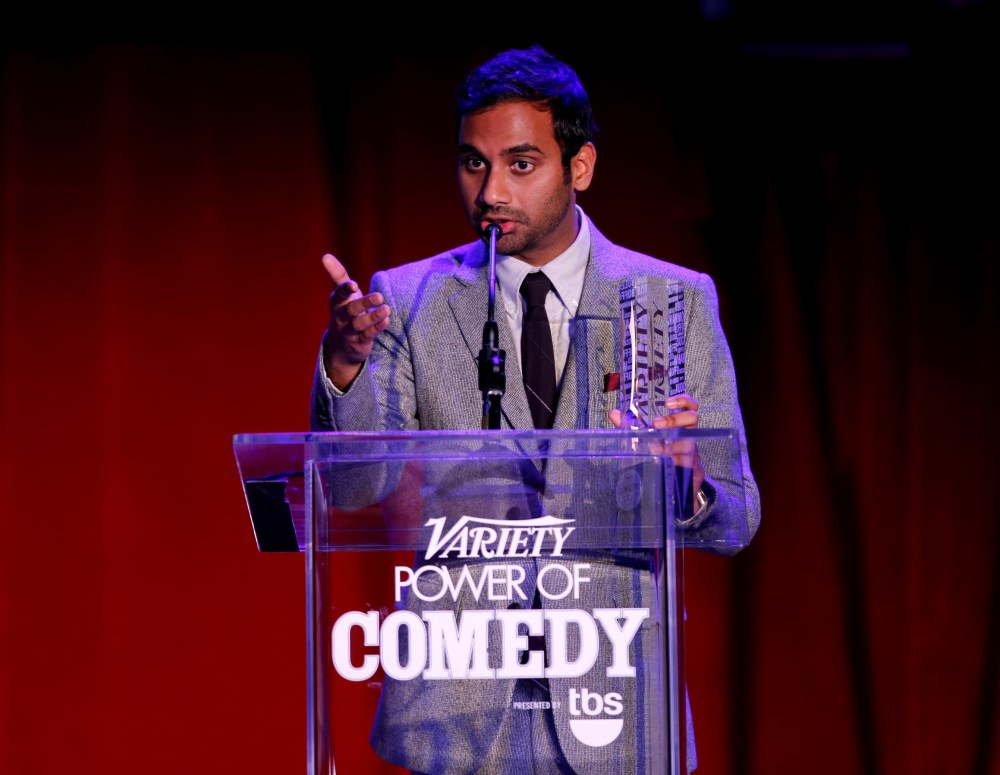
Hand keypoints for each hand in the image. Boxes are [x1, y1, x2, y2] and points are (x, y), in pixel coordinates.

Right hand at [322, 254, 390, 389]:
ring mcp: (349, 331)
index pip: (339, 295)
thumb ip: (337, 275)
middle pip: (351, 309)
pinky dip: (377, 328)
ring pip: (360, 324)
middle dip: (364, 303)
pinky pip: (368, 335)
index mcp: (337, 303)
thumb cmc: (345, 311)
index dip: (345, 290)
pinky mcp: (359, 342)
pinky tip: (387, 320)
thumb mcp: (341, 294)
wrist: (341, 345)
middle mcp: (341, 317)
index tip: (353, 285)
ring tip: (386, 309)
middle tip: (379, 296)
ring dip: (373, 317)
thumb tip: (325, 256)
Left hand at [609, 394, 703, 492]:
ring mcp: (691, 451)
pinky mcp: (691, 468)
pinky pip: (686, 464)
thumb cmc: (661, 452)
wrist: (675, 481)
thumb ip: (630, 425)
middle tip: (656, 424)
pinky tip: (659, 463)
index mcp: (680, 424)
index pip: (690, 406)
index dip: (683, 400)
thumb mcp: (646, 438)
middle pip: (692, 419)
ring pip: (687, 443)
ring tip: (653, 448)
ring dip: (670, 445)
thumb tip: (613, 413)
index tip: (667, 403)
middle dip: (674, 419)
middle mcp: (688, 435)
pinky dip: (672, 463)